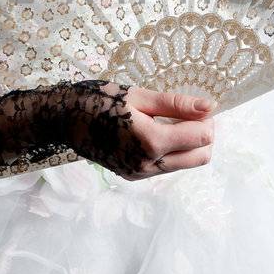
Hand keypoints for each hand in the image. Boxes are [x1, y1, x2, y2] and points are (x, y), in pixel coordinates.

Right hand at [64, 80, 214, 180]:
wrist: (64, 119)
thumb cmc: (99, 100)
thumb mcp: (139, 96)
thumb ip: (176, 104)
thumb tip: (210, 107)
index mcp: (151, 142)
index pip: (201, 138)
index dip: (206, 120)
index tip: (197, 106)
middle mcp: (148, 164)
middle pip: (200, 157)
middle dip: (203, 135)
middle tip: (189, 114)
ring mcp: (140, 174)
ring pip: (185, 164)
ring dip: (188, 144)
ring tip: (170, 122)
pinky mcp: (132, 176)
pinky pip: (166, 167)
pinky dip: (171, 151)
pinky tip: (156, 132)